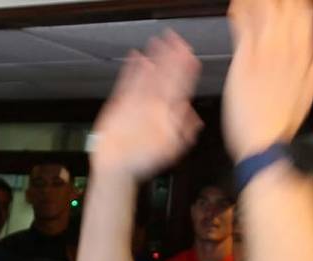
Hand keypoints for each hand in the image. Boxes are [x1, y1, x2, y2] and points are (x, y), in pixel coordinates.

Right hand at [91, 31, 202, 179]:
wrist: (118, 169)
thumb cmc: (143, 163)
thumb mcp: (170, 149)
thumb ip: (183, 132)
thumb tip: (194, 116)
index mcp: (168, 114)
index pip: (181, 87)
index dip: (187, 70)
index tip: (191, 54)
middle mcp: (155, 106)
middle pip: (166, 76)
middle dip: (172, 57)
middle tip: (177, 40)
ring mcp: (138, 104)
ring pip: (148, 75)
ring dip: (154, 58)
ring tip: (158, 42)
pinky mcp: (121, 104)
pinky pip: (127, 82)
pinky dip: (131, 69)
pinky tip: (135, 57)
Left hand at [222, 0, 312, 160]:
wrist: (264, 143)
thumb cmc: (282, 121)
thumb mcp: (308, 89)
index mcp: (304, 53)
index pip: (304, 11)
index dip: (296, 0)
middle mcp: (286, 48)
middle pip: (284, 4)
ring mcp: (265, 52)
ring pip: (263, 9)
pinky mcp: (243, 61)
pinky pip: (242, 27)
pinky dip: (238, 12)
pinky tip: (235, 4)